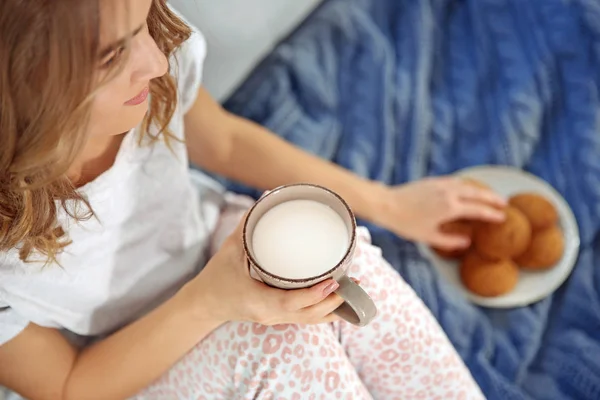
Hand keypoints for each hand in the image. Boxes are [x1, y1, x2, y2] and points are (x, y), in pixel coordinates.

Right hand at [184, 214, 344, 325]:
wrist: (204, 304)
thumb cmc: (216, 277)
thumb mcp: (230, 249)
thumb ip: (248, 224)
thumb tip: (268, 197)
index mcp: (258, 301)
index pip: (291, 303)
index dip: (314, 295)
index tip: (333, 282)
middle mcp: (270, 314)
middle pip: (309, 315)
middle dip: (334, 301)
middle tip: (353, 280)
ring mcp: (275, 319)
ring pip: (311, 320)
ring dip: (335, 308)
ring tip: (355, 288)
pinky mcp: (278, 318)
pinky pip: (306, 319)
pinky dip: (325, 312)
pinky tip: (341, 301)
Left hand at [372, 177, 506, 249]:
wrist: (387, 204)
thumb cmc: (406, 223)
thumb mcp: (428, 237)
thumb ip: (450, 240)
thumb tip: (467, 241)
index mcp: (450, 208)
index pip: (478, 210)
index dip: (492, 214)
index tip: (502, 217)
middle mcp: (449, 193)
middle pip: (477, 193)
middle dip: (492, 198)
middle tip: (504, 203)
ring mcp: (441, 185)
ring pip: (467, 184)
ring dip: (480, 189)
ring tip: (489, 195)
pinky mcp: (433, 181)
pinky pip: (456, 181)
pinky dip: (466, 184)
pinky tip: (468, 188)